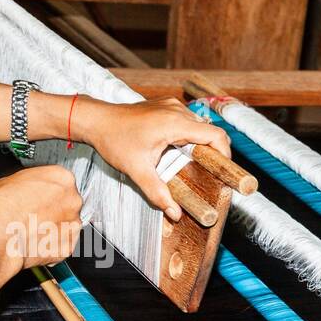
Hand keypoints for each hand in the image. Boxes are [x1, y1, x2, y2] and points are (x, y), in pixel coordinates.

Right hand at [0, 165, 82, 278]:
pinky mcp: (69, 247)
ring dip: (53, 227)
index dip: (48, 190)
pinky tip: (34, 241)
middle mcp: (73, 201)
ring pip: (67, 224)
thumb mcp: (10, 181)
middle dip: (54, 209)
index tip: (40, 195)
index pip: (62, 181)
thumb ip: (31, 183)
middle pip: (68, 203)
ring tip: (32, 229)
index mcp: (62, 178)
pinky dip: (51, 244)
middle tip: (34, 213)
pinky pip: (62, 244)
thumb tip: (31, 188)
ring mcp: (73, 225)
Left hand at [72, 96, 231, 221]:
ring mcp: (171, 106)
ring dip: (201, 144)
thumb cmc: (113, 139)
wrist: (95, 119)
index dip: (226, 154)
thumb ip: (158, 193)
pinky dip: (190, 136)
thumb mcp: (137, 170)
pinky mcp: (165, 106)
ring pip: (199, 126)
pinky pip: (188, 121)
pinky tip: (178, 151)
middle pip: (210, 131)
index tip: (224, 170)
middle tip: (208, 173)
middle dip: (213, 153)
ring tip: (192, 163)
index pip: (215, 135)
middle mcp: (176, 111)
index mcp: (174, 123)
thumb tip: (175, 214)